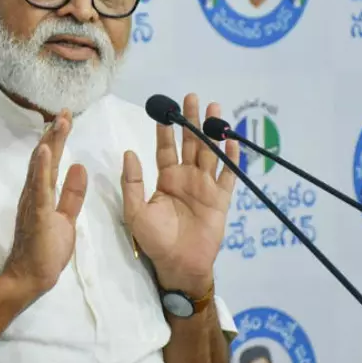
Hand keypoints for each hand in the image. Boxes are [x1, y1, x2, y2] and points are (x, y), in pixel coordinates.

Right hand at [2, 110, 87, 296]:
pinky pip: (40, 188)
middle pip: (45, 157)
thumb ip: (72, 193)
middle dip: (55, 133)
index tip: (67, 117)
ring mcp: (33, 202)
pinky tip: (45, 151)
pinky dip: (42, 168)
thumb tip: (79, 166)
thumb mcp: (66, 217)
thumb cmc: (47, 250)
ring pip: (41, 167)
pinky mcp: (37, 215)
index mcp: (42, 193)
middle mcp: (34, 192)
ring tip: (59, 122)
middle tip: (65, 111)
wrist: (30, 278)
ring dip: (50, 143)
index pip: (52, 160)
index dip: (58, 138)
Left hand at [121, 94, 239, 296]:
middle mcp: (186, 178)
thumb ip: (132, 182)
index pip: (165, 148)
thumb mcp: (135, 211)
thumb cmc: (155, 240)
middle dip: (191, 120)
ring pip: (210, 152)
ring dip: (212, 130)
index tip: (165, 109)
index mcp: (166, 179)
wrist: (179, 265)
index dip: (165, 129)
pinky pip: (228, 174)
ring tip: (215, 107)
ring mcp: (205, 186)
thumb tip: (129, 152)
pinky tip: (232, 139)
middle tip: (192, 97)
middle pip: (190, 143)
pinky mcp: (221, 198)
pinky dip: (231, 157)